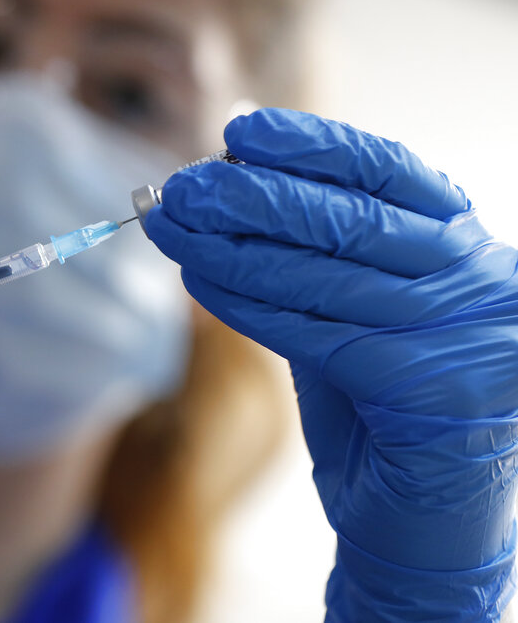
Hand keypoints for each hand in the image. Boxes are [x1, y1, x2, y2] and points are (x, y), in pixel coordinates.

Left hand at [145, 109, 517, 619]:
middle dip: (252, 196)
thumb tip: (227, 190)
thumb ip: (310, 258)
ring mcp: (465, 336)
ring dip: (231, 247)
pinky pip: (314, 332)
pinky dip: (245, 303)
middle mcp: (479, 281)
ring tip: (171, 227)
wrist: (424, 519)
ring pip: (323, 273)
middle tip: (181, 186)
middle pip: (349, 217)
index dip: (312, 144)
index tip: (240, 130)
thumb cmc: (383, 407)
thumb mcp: (356, 314)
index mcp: (466, 248)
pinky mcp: (432, 392)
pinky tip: (197, 280)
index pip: (388, 172)